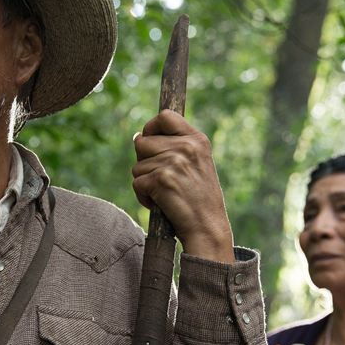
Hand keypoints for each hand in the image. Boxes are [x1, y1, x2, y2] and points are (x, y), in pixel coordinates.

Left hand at [132, 110, 233, 262]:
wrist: (208, 228)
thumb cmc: (200, 200)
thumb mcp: (197, 164)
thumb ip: (175, 147)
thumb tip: (138, 136)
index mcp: (197, 140)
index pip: (165, 116)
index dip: (151, 127)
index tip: (150, 141)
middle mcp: (186, 147)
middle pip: (142, 141)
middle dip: (144, 161)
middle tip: (162, 179)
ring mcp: (174, 162)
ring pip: (137, 165)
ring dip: (145, 182)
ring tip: (165, 194)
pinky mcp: (161, 179)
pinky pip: (136, 183)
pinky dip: (143, 197)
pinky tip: (161, 203)